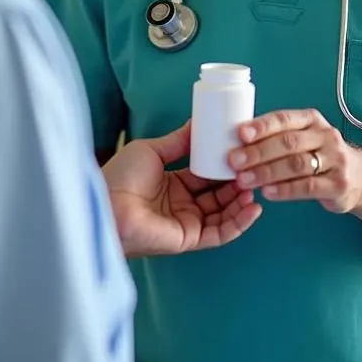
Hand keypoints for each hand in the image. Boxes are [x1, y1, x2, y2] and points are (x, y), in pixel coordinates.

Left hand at [103, 122, 262, 257]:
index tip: (243, 152)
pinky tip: (253, 207)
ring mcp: (187, 222)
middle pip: (219, 194)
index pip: (207, 175)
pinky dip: (239, 222)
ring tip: (256, 184)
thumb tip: (199, 123)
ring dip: (242, 201)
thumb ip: (178, 141)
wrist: (105, 204)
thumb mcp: (152, 150)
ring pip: (224, 214)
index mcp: (173, 183)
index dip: (225, 165)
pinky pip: (220, 233)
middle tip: (255, 167)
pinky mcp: (189, 238)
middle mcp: (182, 204)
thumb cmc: (121, 176)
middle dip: (238, 182)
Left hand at [228, 108, 361, 213]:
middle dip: (258, 152)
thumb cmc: (321, 155)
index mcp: (312, 120)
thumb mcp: (304, 138)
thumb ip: (278, 137)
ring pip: (296, 164)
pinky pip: (308, 186)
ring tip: (245, 179)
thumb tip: (237, 143)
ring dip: (267, 172)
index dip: (262, 126)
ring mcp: (335, 160)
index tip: (240, 134)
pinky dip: (285, 190)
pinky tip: (267, 192)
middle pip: (288, 142)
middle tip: (234, 161)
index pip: (284, 119)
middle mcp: (326, 136)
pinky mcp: (338, 184)